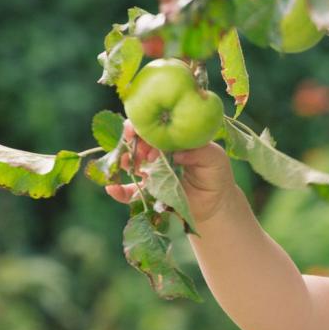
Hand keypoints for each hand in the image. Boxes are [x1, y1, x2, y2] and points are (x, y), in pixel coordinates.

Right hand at [104, 119, 239, 223]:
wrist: (216, 203)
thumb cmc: (215, 174)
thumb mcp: (214, 158)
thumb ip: (199, 151)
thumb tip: (176, 152)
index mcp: (171, 139)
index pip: (153, 126)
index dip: (145, 127)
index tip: (142, 133)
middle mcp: (157, 153)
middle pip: (136, 142)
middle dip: (133, 143)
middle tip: (143, 154)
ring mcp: (150, 172)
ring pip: (129, 163)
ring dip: (124, 161)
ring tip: (131, 165)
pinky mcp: (148, 192)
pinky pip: (129, 192)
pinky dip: (119, 191)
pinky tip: (112, 188)